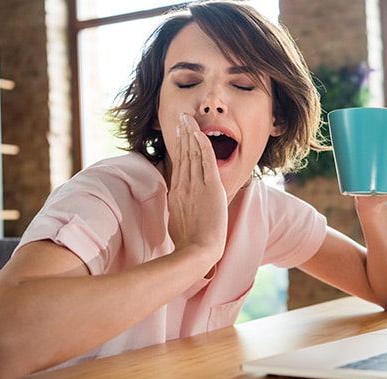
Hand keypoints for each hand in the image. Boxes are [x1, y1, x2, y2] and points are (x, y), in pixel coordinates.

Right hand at [163, 113, 227, 261]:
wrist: (197, 251)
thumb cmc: (188, 244)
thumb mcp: (176, 223)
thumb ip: (177, 210)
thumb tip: (176, 205)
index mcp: (175, 194)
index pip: (178, 165)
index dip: (178, 148)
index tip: (178, 135)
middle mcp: (183, 186)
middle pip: (183, 155)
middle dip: (182, 135)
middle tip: (181, 118)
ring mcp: (196, 186)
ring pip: (193, 154)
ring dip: (191, 135)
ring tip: (188, 119)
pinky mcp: (210, 188)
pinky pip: (206, 161)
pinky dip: (203, 145)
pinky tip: (201, 133)